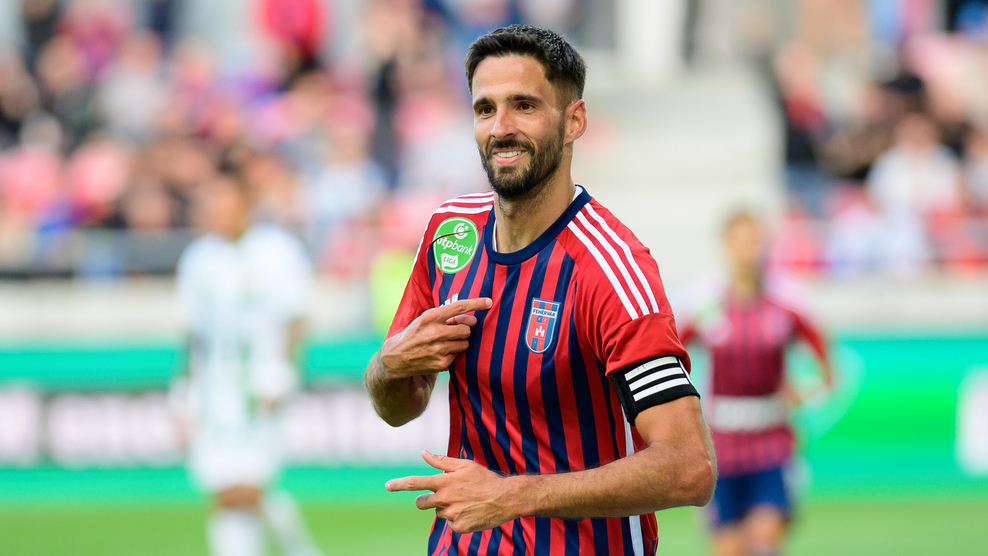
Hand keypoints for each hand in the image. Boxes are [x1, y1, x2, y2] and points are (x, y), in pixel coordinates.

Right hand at [380, 298, 491, 379]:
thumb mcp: (425, 320)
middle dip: (464, 329)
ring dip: (460, 341)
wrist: (396, 358)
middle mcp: (435, 332)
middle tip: (455, 330)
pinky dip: (454, 353)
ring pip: (465, 343)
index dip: (476, 303)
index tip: (488, 302)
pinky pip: (459, 355)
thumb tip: (473, 318)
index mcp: (430, 317)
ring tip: (446, 342)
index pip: (459, 306)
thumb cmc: (415, 334)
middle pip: (467, 328)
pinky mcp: (442, 363)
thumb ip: (448, 317)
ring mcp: (439, 349)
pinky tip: (441, 352)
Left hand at [386, 450, 520, 533]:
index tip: (387, 486)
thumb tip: (423, 452)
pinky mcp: (460, 527)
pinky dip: (458, 518)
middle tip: (439, 496)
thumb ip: (442, 461)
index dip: (399, 484)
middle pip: (421, 503)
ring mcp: (452, 514)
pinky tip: (471, 511)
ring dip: (446, 507)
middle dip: (424, 500)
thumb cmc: (484, 479)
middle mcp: (445, 499)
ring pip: (439, 513)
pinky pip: (451, 524)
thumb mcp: (464, 465)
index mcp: (444, 482)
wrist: (505, 498)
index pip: (415, 483)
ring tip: (465, 501)